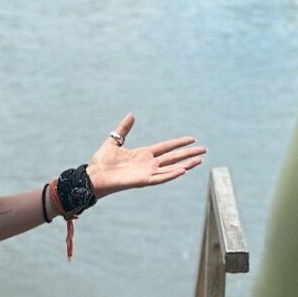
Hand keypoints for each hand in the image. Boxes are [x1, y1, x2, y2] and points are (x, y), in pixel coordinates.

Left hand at [86, 113, 205, 197]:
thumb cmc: (101, 162)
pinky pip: (160, 178)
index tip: (192, 139)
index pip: (166, 147)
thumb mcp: (114, 141)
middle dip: (189, 154)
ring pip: (171, 168)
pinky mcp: (142, 181)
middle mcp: (148, 164)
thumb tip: (131, 115)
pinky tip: (183, 170)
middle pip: (173, 157)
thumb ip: (123, 129)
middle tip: (204, 150)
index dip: (179, 143)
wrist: (93, 176)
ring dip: (185, 164)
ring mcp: (146, 173)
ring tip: (199, 161)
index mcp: (143, 154)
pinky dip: (172, 175)